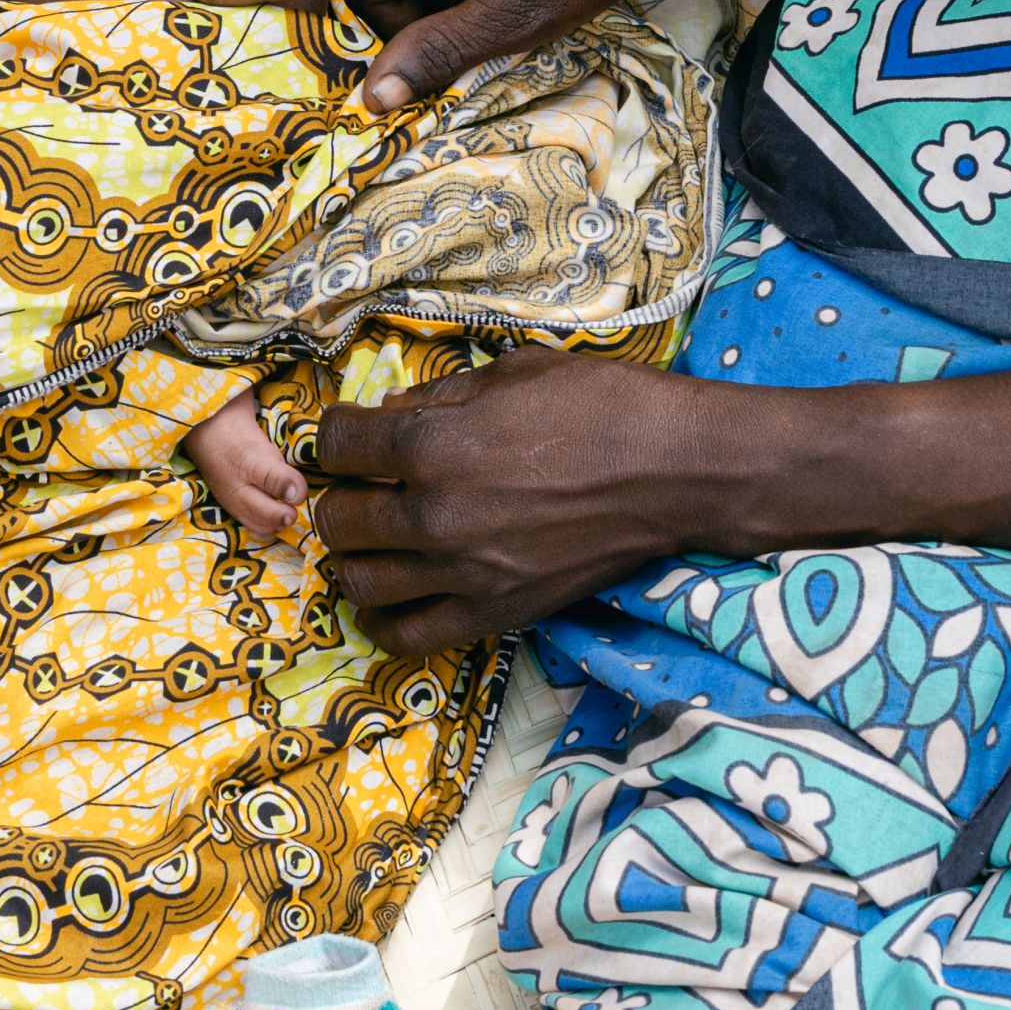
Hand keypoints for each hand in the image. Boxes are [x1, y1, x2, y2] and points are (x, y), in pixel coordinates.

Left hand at [308, 352, 779, 652]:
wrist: (674, 471)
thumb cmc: (600, 405)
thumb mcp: (513, 374)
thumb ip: (439, 396)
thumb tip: (386, 414)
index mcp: (434, 443)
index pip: (336, 445)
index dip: (336, 434)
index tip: (352, 436)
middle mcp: (436, 514)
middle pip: (337, 518)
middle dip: (340, 495)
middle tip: (365, 485)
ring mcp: (463, 572)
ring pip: (360, 581)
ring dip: (356, 555)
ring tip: (376, 536)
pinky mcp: (495, 613)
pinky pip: (408, 635)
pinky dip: (383, 619)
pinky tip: (391, 594)